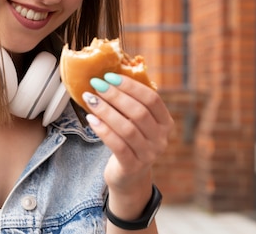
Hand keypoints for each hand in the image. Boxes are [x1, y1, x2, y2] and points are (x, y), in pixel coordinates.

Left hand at [82, 73, 173, 193]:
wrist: (129, 177)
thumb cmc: (130, 142)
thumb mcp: (137, 123)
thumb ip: (131, 104)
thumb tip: (108, 77)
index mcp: (165, 123)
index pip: (152, 99)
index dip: (131, 86)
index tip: (110, 76)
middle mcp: (161, 139)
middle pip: (139, 112)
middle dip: (115, 96)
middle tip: (97, 85)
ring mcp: (148, 154)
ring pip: (127, 128)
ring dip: (106, 110)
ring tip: (90, 98)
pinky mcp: (132, 166)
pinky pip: (117, 145)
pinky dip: (102, 130)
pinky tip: (91, 119)